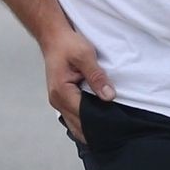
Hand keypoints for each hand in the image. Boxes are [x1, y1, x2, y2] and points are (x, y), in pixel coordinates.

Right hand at [42, 26, 113, 141]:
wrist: (53, 37)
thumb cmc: (67, 44)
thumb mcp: (85, 56)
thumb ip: (97, 77)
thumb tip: (109, 96)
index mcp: (62, 92)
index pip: (83, 116)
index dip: (100, 122)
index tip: (115, 125)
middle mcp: (57, 100)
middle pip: (78, 126)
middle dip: (95, 130)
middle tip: (115, 132)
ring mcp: (58, 102)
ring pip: (74, 125)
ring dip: (89, 128)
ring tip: (108, 129)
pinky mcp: (61, 99)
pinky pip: (73, 117)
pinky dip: (84, 122)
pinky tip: (97, 121)